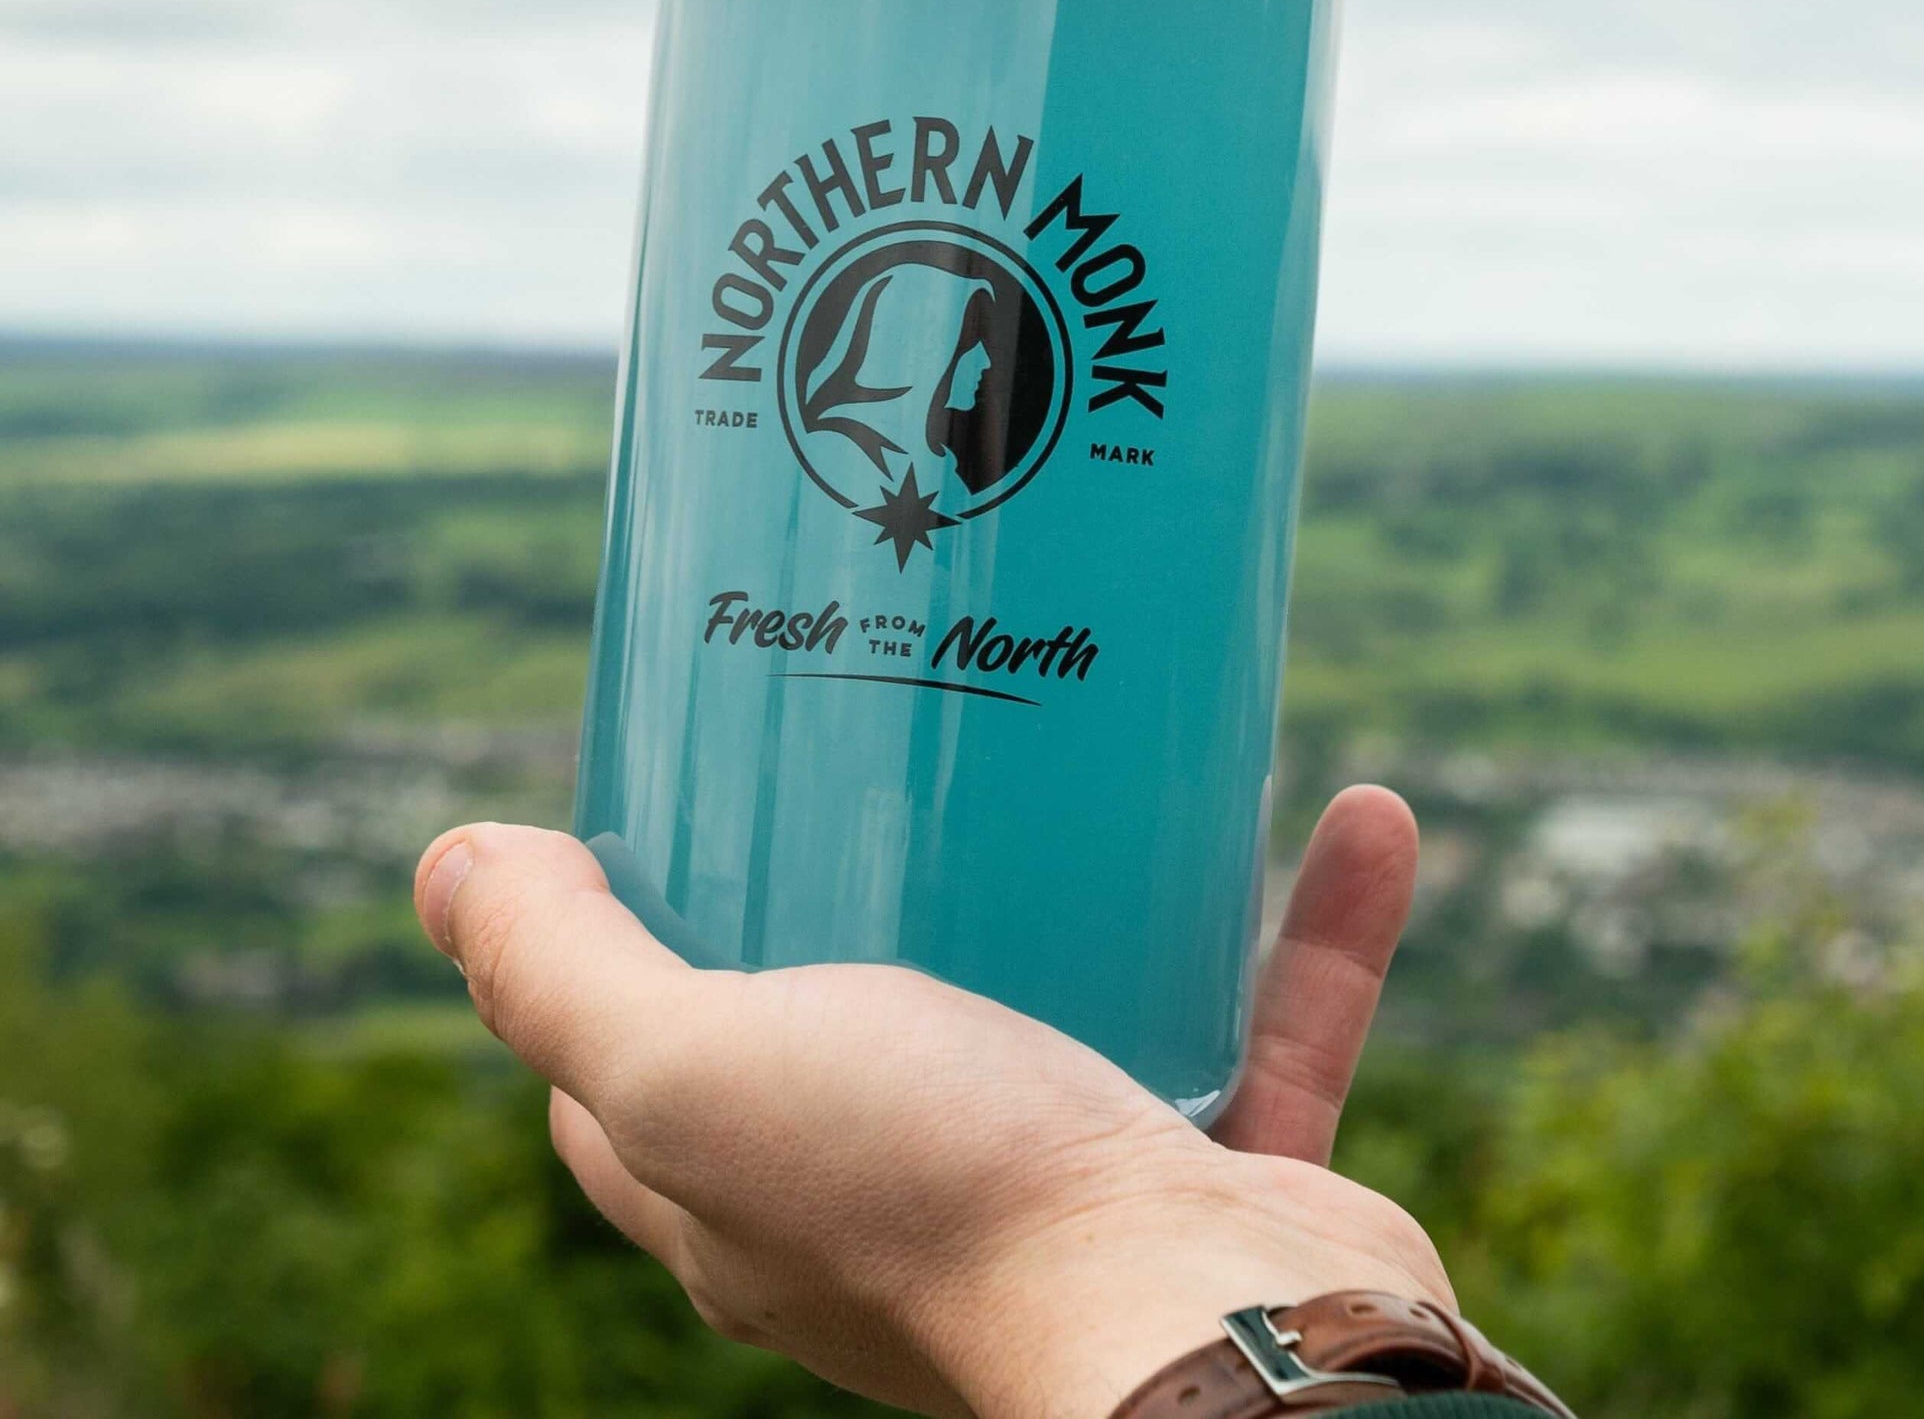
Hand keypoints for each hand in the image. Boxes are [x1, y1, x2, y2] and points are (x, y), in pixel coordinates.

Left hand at [414, 786, 1443, 1418]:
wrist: (1206, 1344)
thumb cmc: (934, 1202)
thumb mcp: (696, 1072)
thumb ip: (564, 980)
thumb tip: (450, 866)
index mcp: (750, 1185)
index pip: (638, 1058)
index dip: (620, 931)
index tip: (669, 783)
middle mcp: (894, 1185)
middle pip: (857, 1003)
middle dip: (875, 864)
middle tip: (899, 702)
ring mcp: (1061, 1176)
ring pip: (1079, 989)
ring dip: (1117, 867)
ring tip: (1115, 730)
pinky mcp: (1214, 1166)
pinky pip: (1268, 1016)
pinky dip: (1314, 925)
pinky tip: (1351, 809)